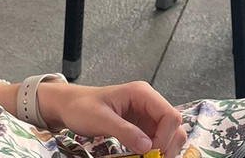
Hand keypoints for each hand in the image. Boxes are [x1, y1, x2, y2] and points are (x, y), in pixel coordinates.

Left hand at [39, 81, 185, 156]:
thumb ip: (124, 132)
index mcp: (142, 94)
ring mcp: (147, 115)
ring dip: (163, 148)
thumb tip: (147, 146)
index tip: (149, 151)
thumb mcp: (100, 119)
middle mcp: (149, 102)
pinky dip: (154, 150)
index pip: (170, 115)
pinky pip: (157, 139)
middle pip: (174, 125)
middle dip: (167, 144)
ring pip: (169, 133)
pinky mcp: (142, 126)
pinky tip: (143, 157)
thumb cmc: (82, 107)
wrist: (70, 107)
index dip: (165, 136)